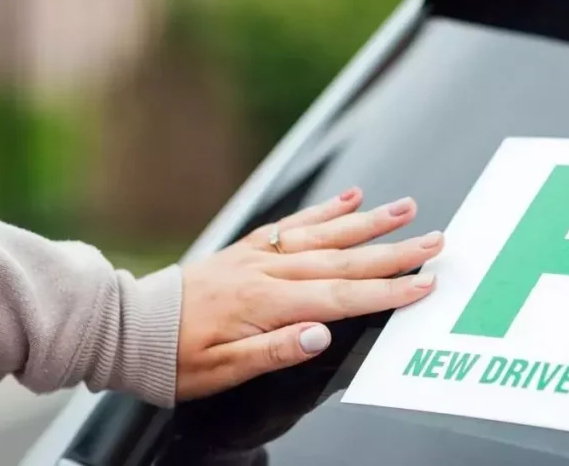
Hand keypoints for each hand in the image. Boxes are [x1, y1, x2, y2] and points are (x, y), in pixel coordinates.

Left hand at [176, 187, 442, 399]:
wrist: (133, 327)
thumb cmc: (177, 356)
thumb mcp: (222, 368)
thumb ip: (274, 350)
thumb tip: (320, 336)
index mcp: (266, 303)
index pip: (340, 297)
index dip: (385, 292)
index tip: (423, 284)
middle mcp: (267, 270)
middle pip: (343, 259)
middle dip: (394, 251)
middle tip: (435, 240)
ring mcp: (258, 255)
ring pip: (324, 234)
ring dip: (368, 222)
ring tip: (405, 208)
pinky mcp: (249, 248)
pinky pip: (293, 224)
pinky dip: (324, 210)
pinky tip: (351, 199)